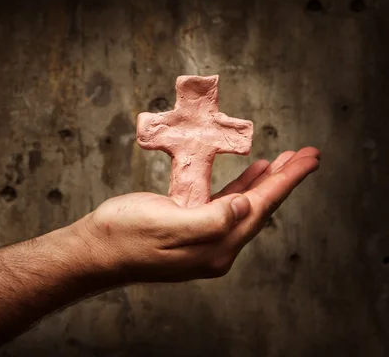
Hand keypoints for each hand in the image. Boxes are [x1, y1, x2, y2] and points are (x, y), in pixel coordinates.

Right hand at [69, 147, 319, 282]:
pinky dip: (241, 187)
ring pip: (244, 206)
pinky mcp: (190, 228)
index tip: (309, 159)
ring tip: (285, 161)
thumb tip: (243, 207)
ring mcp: (203, 239)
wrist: (96, 250)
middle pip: (259, 208)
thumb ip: (209, 220)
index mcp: (214, 247)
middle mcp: (215, 246)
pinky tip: (250, 176)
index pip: (259, 209)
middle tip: (308, 155)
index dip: (285, 182)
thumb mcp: (166, 225)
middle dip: (284, 180)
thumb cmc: (124, 236)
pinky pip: (225, 206)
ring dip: (265, 182)